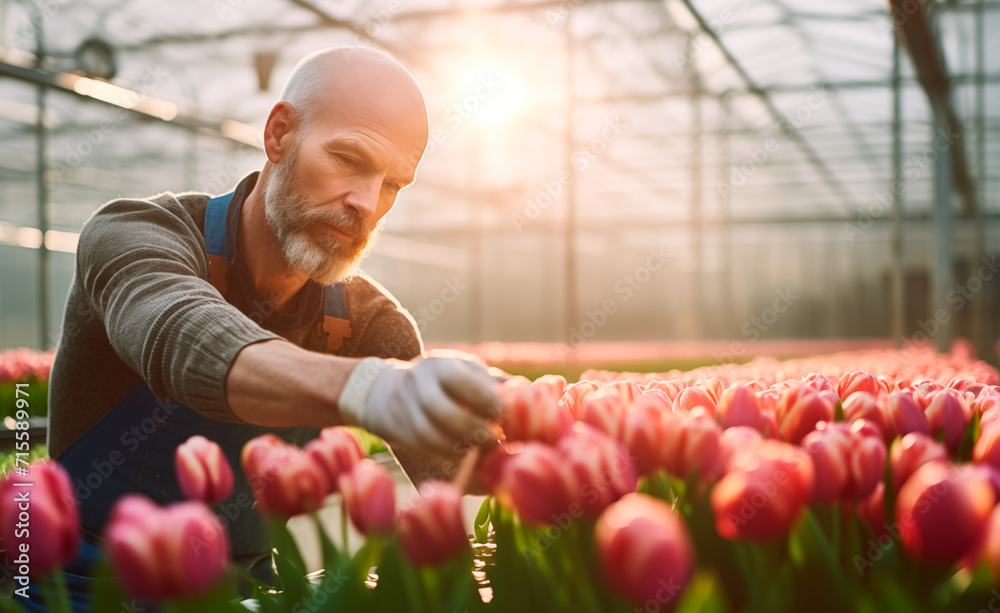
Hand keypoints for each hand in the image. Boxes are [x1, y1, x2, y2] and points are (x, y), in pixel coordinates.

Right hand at [338, 356, 501, 455]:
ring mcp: (406, 409)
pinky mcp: (400, 432)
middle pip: (442, 410)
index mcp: (440, 365)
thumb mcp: (464, 371)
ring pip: (430, 434)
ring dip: (459, 448)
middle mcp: (419, 384)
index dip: (484, 400)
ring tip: (482, 452)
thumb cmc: (441, 380)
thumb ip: (493, 383)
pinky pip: (425, 447)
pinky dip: (447, 455)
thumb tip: (526, 392)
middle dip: (471, 429)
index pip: (460, 381)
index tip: (502, 415)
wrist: (384, 391)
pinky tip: (465, 456)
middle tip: (494, 440)